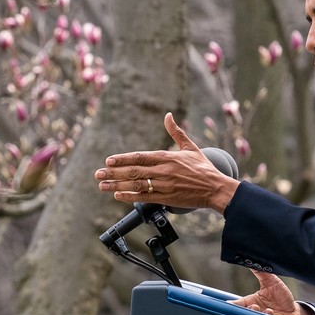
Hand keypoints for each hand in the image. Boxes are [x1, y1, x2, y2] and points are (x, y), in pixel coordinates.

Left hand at [95, 112, 239, 212]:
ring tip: (103, 185)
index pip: (140, 157)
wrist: (216, 187)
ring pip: (136, 185)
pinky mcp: (167, 198)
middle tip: (98, 173)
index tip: (109, 160)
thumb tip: (168, 115)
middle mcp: (164, 171)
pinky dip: (130, 197)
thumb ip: (176, 132)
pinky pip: (145, 197)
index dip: (123, 159)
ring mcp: (164, 185)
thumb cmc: (203, 168)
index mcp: (167, 157)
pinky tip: (118, 196)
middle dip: (114, 173)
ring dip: (117, 185)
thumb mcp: (190, 147)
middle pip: (134, 171)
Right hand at [229, 270, 314, 314]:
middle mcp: (255, 312)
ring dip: (260, 314)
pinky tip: (273, 314)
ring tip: (268, 310)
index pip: (237, 304)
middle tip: (254, 306)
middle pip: (243, 313)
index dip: (231, 305)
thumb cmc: (281, 296)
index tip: (228, 305)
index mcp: (251, 301)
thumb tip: (251, 261)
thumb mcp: (272, 281)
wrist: (294, 310)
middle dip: (247, 311)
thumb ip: (261, 273)